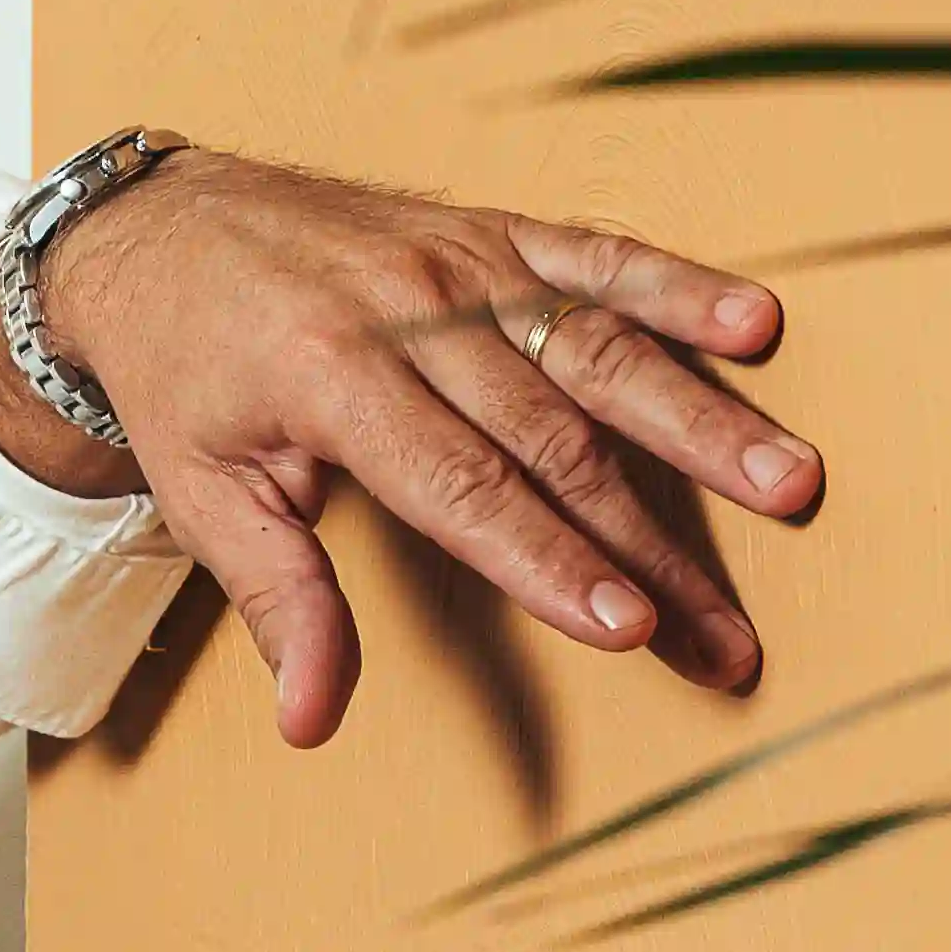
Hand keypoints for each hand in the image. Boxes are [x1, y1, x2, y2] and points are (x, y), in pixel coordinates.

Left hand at [0, 147, 818, 753]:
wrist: (158, 229)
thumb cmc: (186, 376)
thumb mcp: (203, 492)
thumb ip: (279, 600)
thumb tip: (312, 721)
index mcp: (334, 381)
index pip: (466, 491)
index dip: (553, 563)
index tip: (631, 629)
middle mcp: (411, 315)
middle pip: (559, 442)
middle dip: (653, 544)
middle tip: (730, 629)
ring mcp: (462, 265)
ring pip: (602, 350)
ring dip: (704, 421)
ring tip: (791, 483)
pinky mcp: (493, 234)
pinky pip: (599, 259)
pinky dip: (680, 288)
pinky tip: (758, 325)